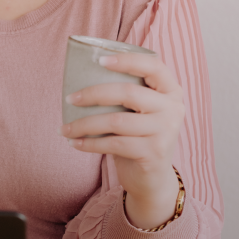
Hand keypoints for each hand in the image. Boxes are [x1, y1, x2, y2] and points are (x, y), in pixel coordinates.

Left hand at [59, 53, 184, 229]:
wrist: (152, 178)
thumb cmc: (137, 136)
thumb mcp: (138, 111)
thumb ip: (125, 92)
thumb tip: (81, 74)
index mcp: (170, 90)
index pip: (153, 66)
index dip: (127, 60)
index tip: (100, 60)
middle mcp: (173, 108)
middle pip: (128, 92)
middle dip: (93, 94)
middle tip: (69, 99)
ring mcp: (166, 131)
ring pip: (116, 120)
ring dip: (84, 124)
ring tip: (64, 128)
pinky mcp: (154, 152)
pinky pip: (114, 143)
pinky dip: (90, 143)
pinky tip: (74, 143)